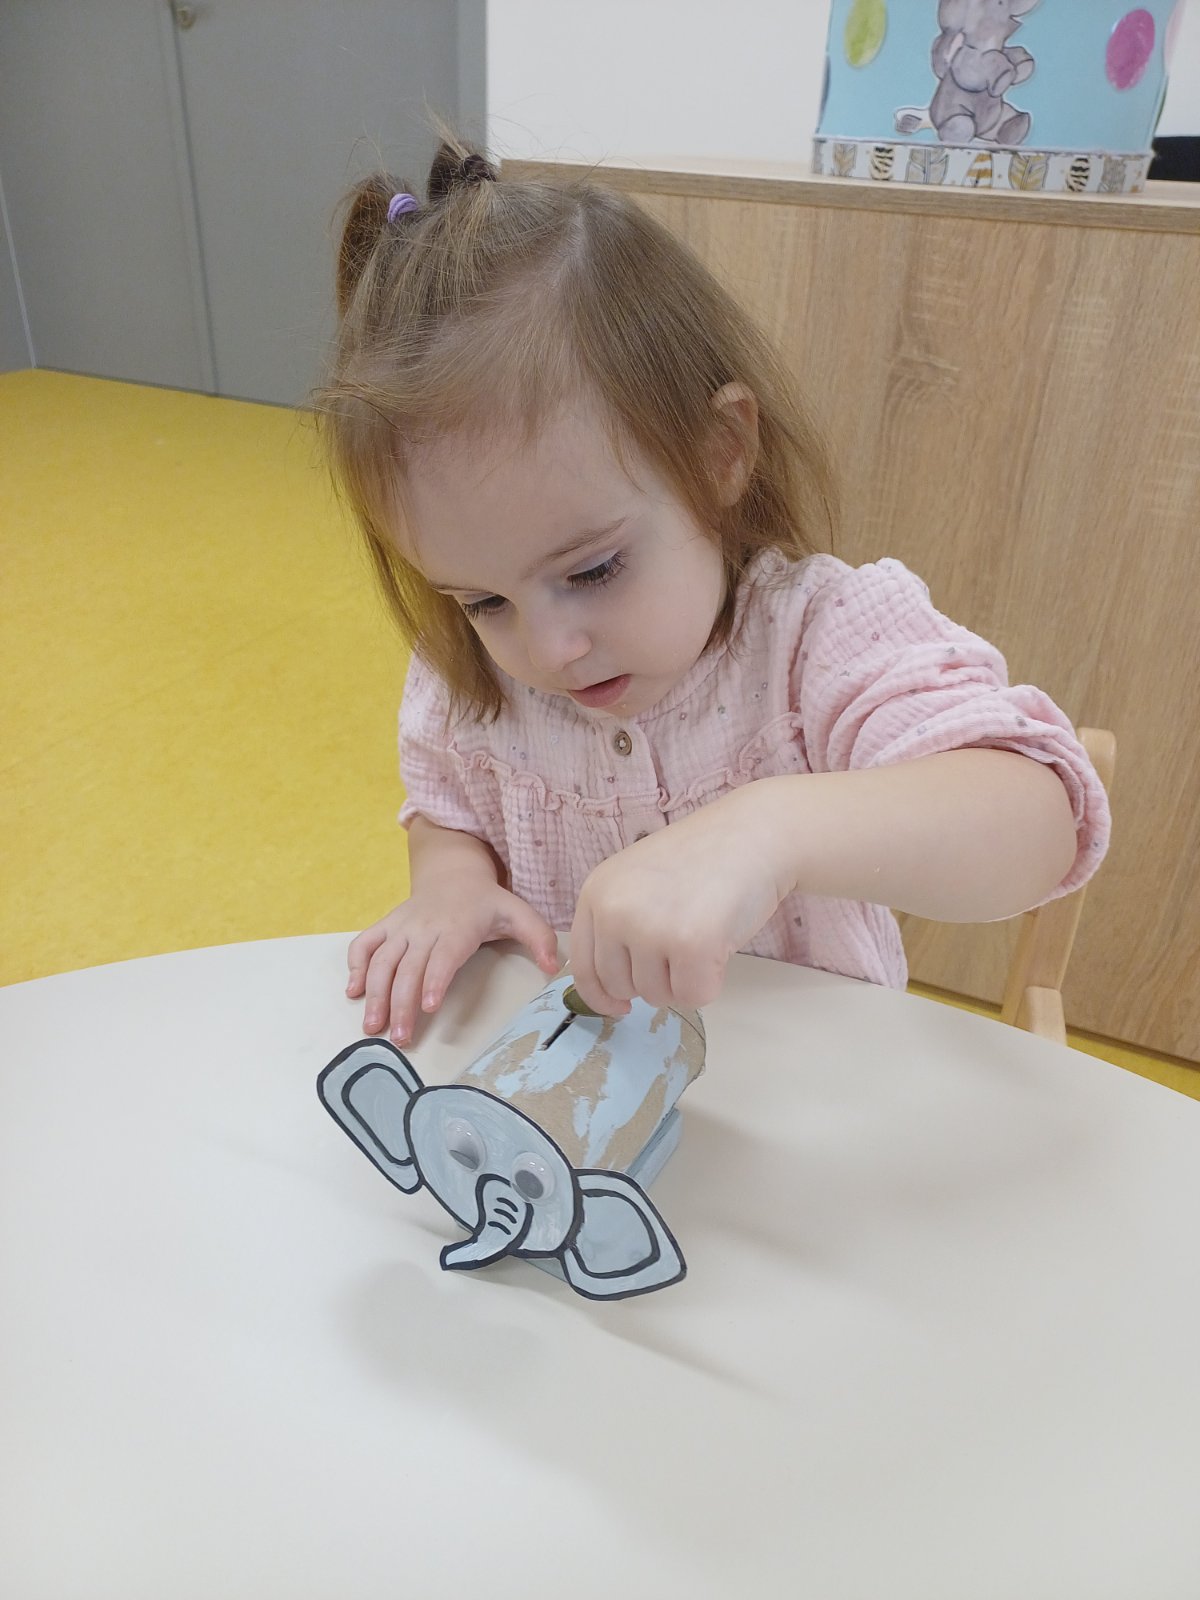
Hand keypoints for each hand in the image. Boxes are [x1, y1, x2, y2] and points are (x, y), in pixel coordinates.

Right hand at [347, 878, 560, 1044]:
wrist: (453, 875)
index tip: (427, 1006)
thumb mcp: (519, 914)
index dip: (434, 980)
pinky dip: (354, 966)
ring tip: (372, 1026)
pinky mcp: (386, 926)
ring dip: (375, 994)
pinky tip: (353, 992)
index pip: (443, 956)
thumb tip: (555, 966)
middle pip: (408, 967)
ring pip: (382, 960)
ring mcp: (402, 927)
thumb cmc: (487, 903)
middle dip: (401, 1003)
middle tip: (399, 1037)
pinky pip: (364, 944)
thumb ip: (539, 938)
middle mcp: (425, 927)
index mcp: (458, 927)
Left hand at [568, 785, 792, 1015]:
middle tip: (682, 945)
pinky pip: (694, 997)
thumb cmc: (704, 859)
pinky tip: (720, 946)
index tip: (621, 1005)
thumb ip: (618, 926)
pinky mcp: (691, 945)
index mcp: (596, 893)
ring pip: (658, 996)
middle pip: (620, 987)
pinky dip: (712, 983)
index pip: (583, 967)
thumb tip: (611, 991)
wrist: (754, 834)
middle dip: (654, 980)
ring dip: (684, 980)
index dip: (602, 995)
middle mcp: (614, 910)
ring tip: (703, 934)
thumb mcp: (638, 883)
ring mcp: (650, 928)